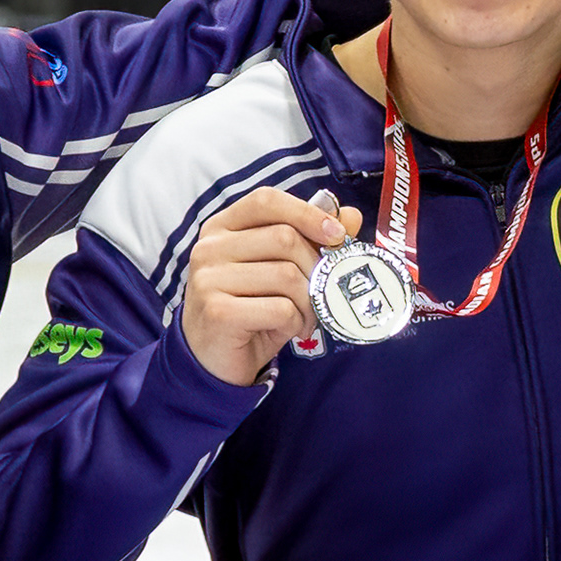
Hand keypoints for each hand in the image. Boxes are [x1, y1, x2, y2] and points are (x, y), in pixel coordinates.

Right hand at [182, 184, 353, 386]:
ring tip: (304, 316)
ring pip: (286, 275)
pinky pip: (280, 308)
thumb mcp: (280, 271)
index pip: (266, 200)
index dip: (307, 213)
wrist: (212, 360)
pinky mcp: (218, 311)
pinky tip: (289, 330)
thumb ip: (312, 240)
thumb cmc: (249, 310)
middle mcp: (209, 248)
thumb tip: (351, 215)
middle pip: (284, 238)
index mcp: (222, 228)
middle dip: (314, 269)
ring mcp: (208, 279)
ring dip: (308, 301)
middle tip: (319, 293)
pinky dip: (296, 322)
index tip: (336, 235)